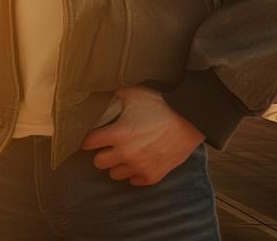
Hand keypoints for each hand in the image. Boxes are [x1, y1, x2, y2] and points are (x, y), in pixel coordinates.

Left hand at [79, 85, 204, 185]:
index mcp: (118, 133)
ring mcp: (140, 166)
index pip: (90, 142)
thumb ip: (115, 97)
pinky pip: (134, 181)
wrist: (188, 120)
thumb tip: (104, 96)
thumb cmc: (159, 104)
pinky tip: (136, 162)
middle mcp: (126, 153)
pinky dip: (133, 173)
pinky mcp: (153, 176)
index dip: (88, 139)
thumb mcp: (133, 94)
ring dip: (115, 165)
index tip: (90, 138)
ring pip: (114, 174)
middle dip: (100, 153)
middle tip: (106, 147)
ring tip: (121, 155)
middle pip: (99, 162)